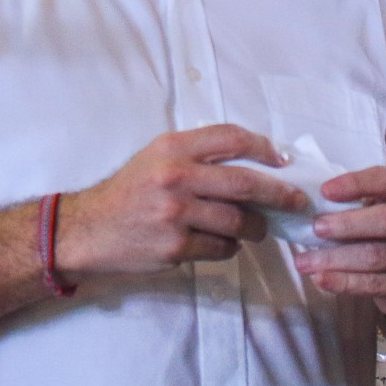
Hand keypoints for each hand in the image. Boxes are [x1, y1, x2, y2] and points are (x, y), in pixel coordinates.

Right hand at [54, 124, 305, 279]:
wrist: (88, 229)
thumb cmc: (128, 192)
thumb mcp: (155, 158)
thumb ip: (196, 155)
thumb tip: (252, 163)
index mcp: (172, 148)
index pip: (231, 138)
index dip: (264, 147)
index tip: (282, 160)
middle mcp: (175, 176)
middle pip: (245, 182)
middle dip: (279, 193)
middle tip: (296, 200)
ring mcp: (176, 213)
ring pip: (239, 221)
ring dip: (257, 227)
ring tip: (257, 228)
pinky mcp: (176, 246)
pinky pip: (222, 248)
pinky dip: (229, 247)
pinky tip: (221, 242)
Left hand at [292, 165, 385, 323]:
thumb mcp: (378, 210)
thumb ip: (354, 202)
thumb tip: (306, 199)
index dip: (355, 184)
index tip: (324, 191)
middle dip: (347, 224)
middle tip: (315, 228)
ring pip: (378, 256)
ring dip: (335, 258)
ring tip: (304, 261)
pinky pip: (377, 285)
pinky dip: (345, 282)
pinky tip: (320, 279)